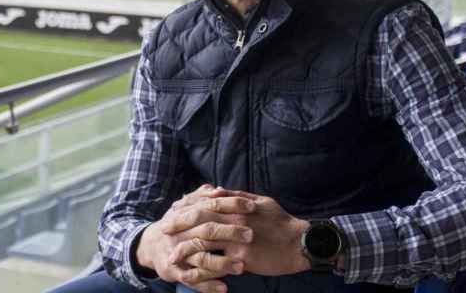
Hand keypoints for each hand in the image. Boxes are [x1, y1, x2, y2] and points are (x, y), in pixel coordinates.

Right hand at [136, 185, 255, 292]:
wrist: (150, 245)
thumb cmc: (176, 225)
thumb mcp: (184, 208)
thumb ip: (200, 198)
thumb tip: (216, 189)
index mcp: (186, 214)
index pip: (210, 206)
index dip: (231, 204)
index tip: (252, 206)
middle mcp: (181, 233)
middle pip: (207, 230)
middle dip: (230, 232)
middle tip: (251, 235)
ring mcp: (178, 253)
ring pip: (201, 258)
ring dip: (222, 263)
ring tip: (242, 267)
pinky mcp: (175, 271)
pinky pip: (193, 279)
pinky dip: (208, 285)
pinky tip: (224, 288)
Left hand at [167, 192, 310, 277]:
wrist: (300, 243)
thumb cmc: (281, 222)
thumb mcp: (261, 201)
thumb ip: (237, 196)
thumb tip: (217, 190)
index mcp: (236, 205)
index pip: (203, 203)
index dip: (185, 208)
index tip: (171, 212)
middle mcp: (234, 220)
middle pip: (199, 220)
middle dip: (179, 226)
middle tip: (164, 231)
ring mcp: (236, 239)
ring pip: (204, 242)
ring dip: (185, 250)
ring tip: (171, 257)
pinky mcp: (242, 258)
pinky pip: (217, 265)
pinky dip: (201, 271)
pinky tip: (190, 275)